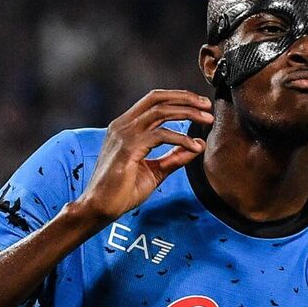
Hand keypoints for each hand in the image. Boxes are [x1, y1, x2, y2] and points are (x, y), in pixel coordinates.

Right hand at [73, 90, 213, 223]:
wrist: (100, 208)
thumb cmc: (122, 191)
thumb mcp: (155, 171)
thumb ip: (175, 157)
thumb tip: (199, 144)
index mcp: (125, 127)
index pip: (153, 101)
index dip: (178, 98)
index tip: (200, 105)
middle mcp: (122, 125)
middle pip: (157, 99)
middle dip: (186, 98)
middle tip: (208, 105)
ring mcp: (123, 134)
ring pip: (160, 112)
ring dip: (188, 113)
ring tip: (207, 119)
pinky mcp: (128, 148)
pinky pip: (160, 135)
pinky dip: (181, 138)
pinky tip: (194, 146)